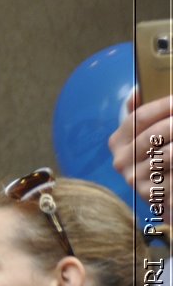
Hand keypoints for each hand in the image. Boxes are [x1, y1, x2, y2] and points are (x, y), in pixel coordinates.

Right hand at [108, 88, 170, 206]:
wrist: (158, 189)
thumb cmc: (155, 153)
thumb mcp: (142, 132)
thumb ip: (137, 112)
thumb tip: (137, 91)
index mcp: (118, 141)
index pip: (139, 117)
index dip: (163, 106)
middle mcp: (121, 160)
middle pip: (152, 135)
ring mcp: (134, 178)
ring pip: (167, 155)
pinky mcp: (150, 194)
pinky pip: (172, 176)